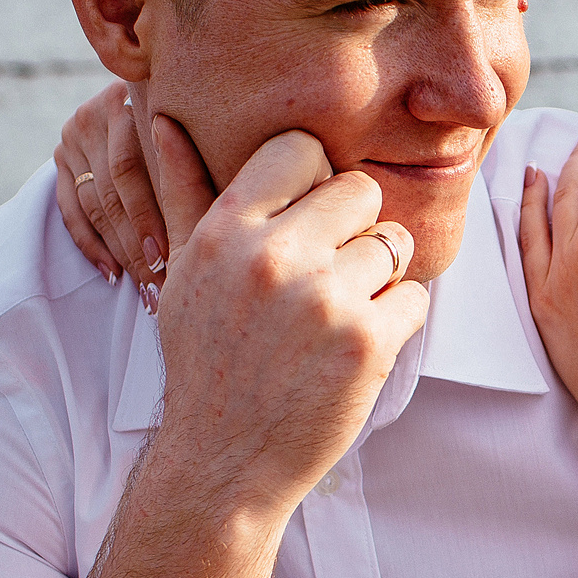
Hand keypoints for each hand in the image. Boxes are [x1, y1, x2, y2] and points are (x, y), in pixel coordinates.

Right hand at [52, 83, 217, 309]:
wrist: (146, 106)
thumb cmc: (198, 132)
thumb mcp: (202, 133)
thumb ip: (205, 157)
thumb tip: (238, 201)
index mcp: (131, 98)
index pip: (132, 168)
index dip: (153, 216)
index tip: (178, 256)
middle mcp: (95, 112)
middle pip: (114, 190)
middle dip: (141, 242)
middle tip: (165, 281)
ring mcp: (74, 134)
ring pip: (95, 204)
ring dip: (121, 250)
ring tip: (147, 285)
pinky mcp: (61, 157)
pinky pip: (71, 209)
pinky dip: (92, 246)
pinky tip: (113, 274)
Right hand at [152, 130, 428, 504]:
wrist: (225, 461)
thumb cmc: (207, 361)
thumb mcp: (184, 272)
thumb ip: (183, 191)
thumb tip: (163, 116)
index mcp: (226, 232)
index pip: (301, 149)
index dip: (315, 181)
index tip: (307, 221)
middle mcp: (273, 257)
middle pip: (360, 190)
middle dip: (355, 229)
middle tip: (328, 276)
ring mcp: (324, 300)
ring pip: (393, 244)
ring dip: (378, 279)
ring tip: (336, 317)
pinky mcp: (367, 343)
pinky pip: (414, 298)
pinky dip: (396, 322)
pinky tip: (354, 350)